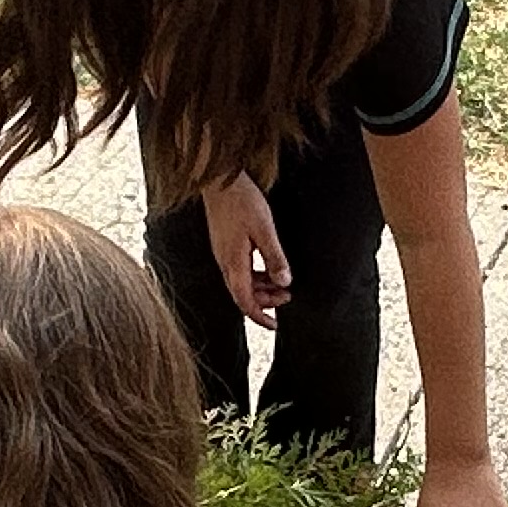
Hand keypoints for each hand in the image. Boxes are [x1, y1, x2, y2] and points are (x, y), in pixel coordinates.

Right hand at [205, 175, 289, 326]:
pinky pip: (240, 270)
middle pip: (243, 294)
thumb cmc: (241, 201)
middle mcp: (225, 262)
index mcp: (233, 263)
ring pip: (242, 282)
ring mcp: (223, 254)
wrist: (220, 181)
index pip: (245, 301)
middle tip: (287, 298)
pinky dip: (255, 275)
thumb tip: (284, 282)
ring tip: (283, 284)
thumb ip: (274, 257)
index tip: (275, 325)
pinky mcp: (225, 246)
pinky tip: (268, 268)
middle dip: (265, 302)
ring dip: (262, 288)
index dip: (260, 316)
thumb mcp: (264, 229)